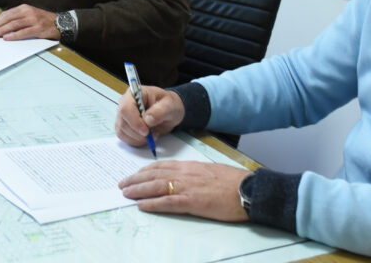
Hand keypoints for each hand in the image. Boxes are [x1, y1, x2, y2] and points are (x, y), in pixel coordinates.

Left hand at [0, 5, 56, 40]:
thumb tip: (3, 25)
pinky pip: (23, 33)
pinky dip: (14, 35)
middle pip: (9, 19)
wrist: (60, 23)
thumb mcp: (30, 14)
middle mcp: (28, 12)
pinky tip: (7, 38)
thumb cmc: (43, 20)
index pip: (7, 13)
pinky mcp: (38, 29)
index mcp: (25, 8)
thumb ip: (18, 18)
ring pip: (14, 25)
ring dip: (3, 30)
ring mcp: (34, 20)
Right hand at [115, 86, 183, 145]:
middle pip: (123, 122)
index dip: (134, 122)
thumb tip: (148, 119)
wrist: (169, 113)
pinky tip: (146, 137)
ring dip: (138, 138)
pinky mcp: (124, 126)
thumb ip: (160, 111)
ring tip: (152, 134)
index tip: (146, 131)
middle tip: (152, 134)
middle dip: (138, 133)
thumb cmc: (169, 105)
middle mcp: (125, 103)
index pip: (126, 108)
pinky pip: (124, 137)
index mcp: (135, 93)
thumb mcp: (170, 106)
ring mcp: (123, 115)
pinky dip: (136, 141)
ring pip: (122, 131)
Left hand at [119, 161, 250, 222]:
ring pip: (156, 186)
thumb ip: (194, 173)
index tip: (134, 174)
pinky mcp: (193, 202)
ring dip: (138, 190)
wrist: (249, 189)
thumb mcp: (211, 171)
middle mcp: (185, 174)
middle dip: (135, 179)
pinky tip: (142, 205)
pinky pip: (168, 202)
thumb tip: (183, 178)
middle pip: (154, 174)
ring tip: (125, 193)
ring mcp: (188, 187)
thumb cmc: (234, 182)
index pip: (161, 166)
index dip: (144, 170)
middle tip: (122, 184)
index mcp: (190, 166)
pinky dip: (152, 203)